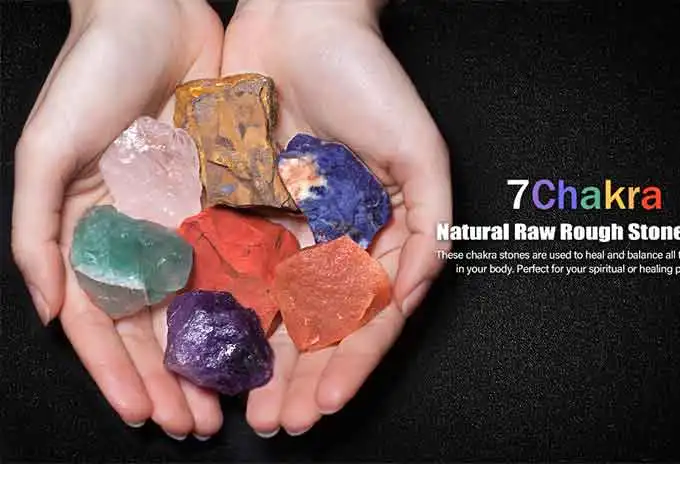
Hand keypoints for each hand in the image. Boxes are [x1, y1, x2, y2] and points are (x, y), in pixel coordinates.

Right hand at [12, 0, 224, 438]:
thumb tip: (48, 310)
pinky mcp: (227, 199)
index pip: (105, 322)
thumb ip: (35, 234)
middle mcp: (141, 236)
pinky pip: (240, 258)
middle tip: (195, 423)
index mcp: (93, 234)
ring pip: (202, 304)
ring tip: (229, 400)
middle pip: (156, 326)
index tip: (142, 414)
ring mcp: (186, 220)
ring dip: (212, 355)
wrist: (154, 17)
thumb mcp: (44, 153)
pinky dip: (248, 301)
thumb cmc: (89, 76)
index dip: (119, 373)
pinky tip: (263, 338)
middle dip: (171, 379)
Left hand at [222, 0, 451, 435]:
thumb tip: (416, 289)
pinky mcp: (244, 209)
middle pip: (319, 326)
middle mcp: (332, 240)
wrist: (301, 23)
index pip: (367, 315)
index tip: (327, 400)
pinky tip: (214, 348)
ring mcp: (287, 229)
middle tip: (282, 419)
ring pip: (273, 310)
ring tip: (246, 405)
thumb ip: (431, 224)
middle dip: (303, 377)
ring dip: (262, 361)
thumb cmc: (369, 78)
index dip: (351, 362)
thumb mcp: (420, 151)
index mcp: (378, 235)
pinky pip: (233, 267)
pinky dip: (226, 310)